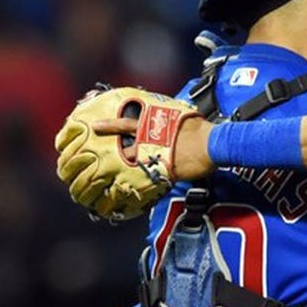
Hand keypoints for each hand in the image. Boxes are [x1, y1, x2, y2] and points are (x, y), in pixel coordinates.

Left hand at [92, 116, 215, 180]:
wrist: (213, 144)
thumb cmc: (202, 129)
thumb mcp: (184, 115)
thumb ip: (172, 117)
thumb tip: (169, 115)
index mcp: (154, 124)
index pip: (127, 124)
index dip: (109, 125)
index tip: (94, 127)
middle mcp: (151, 140)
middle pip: (125, 146)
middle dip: (110, 152)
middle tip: (93, 158)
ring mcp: (157, 156)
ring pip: (135, 163)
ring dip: (124, 169)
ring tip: (107, 178)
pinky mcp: (166, 171)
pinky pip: (151, 178)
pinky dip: (144, 184)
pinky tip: (135, 191)